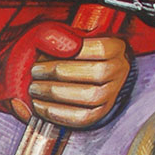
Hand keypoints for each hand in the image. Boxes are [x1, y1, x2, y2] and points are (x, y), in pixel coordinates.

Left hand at [8, 24, 130, 129]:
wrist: (86, 75)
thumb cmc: (73, 53)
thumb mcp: (70, 38)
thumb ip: (62, 36)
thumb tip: (56, 44)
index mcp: (116, 48)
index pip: (100, 48)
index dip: (71, 51)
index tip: (44, 54)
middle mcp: (119, 71)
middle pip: (95, 72)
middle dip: (57, 72)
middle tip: (35, 72)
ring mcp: (112, 94)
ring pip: (89, 96)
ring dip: (55, 93)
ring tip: (35, 88)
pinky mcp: (100, 113)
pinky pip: (82, 118)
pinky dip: (58, 113)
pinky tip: (39, 106)